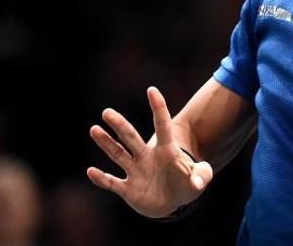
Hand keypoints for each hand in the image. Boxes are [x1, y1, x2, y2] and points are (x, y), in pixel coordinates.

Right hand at [86, 86, 213, 217]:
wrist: (172, 203)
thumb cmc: (186, 184)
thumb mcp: (200, 179)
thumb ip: (202, 176)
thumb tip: (198, 183)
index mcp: (166, 150)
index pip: (162, 126)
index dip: (158, 109)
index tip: (152, 90)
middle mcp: (147, 157)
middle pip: (131, 138)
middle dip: (120, 126)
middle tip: (107, 112)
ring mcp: (137, 172)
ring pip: (118, 155)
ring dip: (106, 143)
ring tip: (94, 129)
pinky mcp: (128, 190)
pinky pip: (113, 183)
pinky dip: (102, 179)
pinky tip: (91, 172)